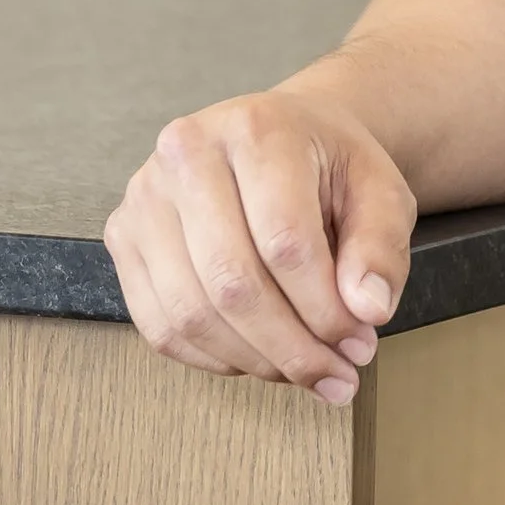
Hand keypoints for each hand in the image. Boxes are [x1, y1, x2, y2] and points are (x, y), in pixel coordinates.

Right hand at [104, 81, 416, 406]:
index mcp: (257, 130)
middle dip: (291, 346)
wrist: (283, 136)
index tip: (360, 344)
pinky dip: (213, 357)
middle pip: (232, 283)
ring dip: (253, 360)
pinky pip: (160, 324)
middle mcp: (186, 154)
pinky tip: (257, 356)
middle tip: (336, 374)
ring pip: (190, 313)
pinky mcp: (123, 236)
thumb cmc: (329, 166)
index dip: (324, 310)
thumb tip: (368, 310)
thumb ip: (380, 249)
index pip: (285, 242)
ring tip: (301, 369)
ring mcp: (144, 197)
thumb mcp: (381, 192)